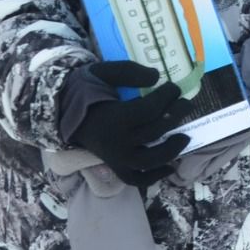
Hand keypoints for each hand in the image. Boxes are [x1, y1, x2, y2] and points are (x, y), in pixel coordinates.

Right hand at [61, 60, 191, 187]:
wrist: (63, 111)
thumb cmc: (86, 89)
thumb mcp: (103, 72)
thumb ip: (128, 71)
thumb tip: (156, 77)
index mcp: (113, 117)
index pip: (149, 110)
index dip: (167, 98)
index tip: (175, 88)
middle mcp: (115, 142)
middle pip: (154, 132)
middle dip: (176, 115)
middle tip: (186, 103)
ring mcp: (115, 158)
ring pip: (149, 161)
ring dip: (171, 150)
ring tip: (185, 137)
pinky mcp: (114, 166)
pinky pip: (135, 179)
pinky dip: (153, 177)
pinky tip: (169, 167)